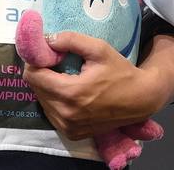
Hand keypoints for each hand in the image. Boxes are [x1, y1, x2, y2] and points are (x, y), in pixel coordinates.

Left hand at [23, 31, 173, 140]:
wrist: (140, 100)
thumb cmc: (120, 72)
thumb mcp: (100, 49)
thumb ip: (72, 40)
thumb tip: (48, 39)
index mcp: (70, 92)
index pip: (33, 76)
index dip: (37, 62)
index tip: (49, 55)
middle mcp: (65, 114)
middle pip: (36, 89)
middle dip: (43, 74)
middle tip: (58, 64)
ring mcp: (67, 127)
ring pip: (42, 103)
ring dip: (48, 89)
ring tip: (66, 78)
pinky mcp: (72, 134)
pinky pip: (52, 115)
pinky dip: (56, 103)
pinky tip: (71, 94)